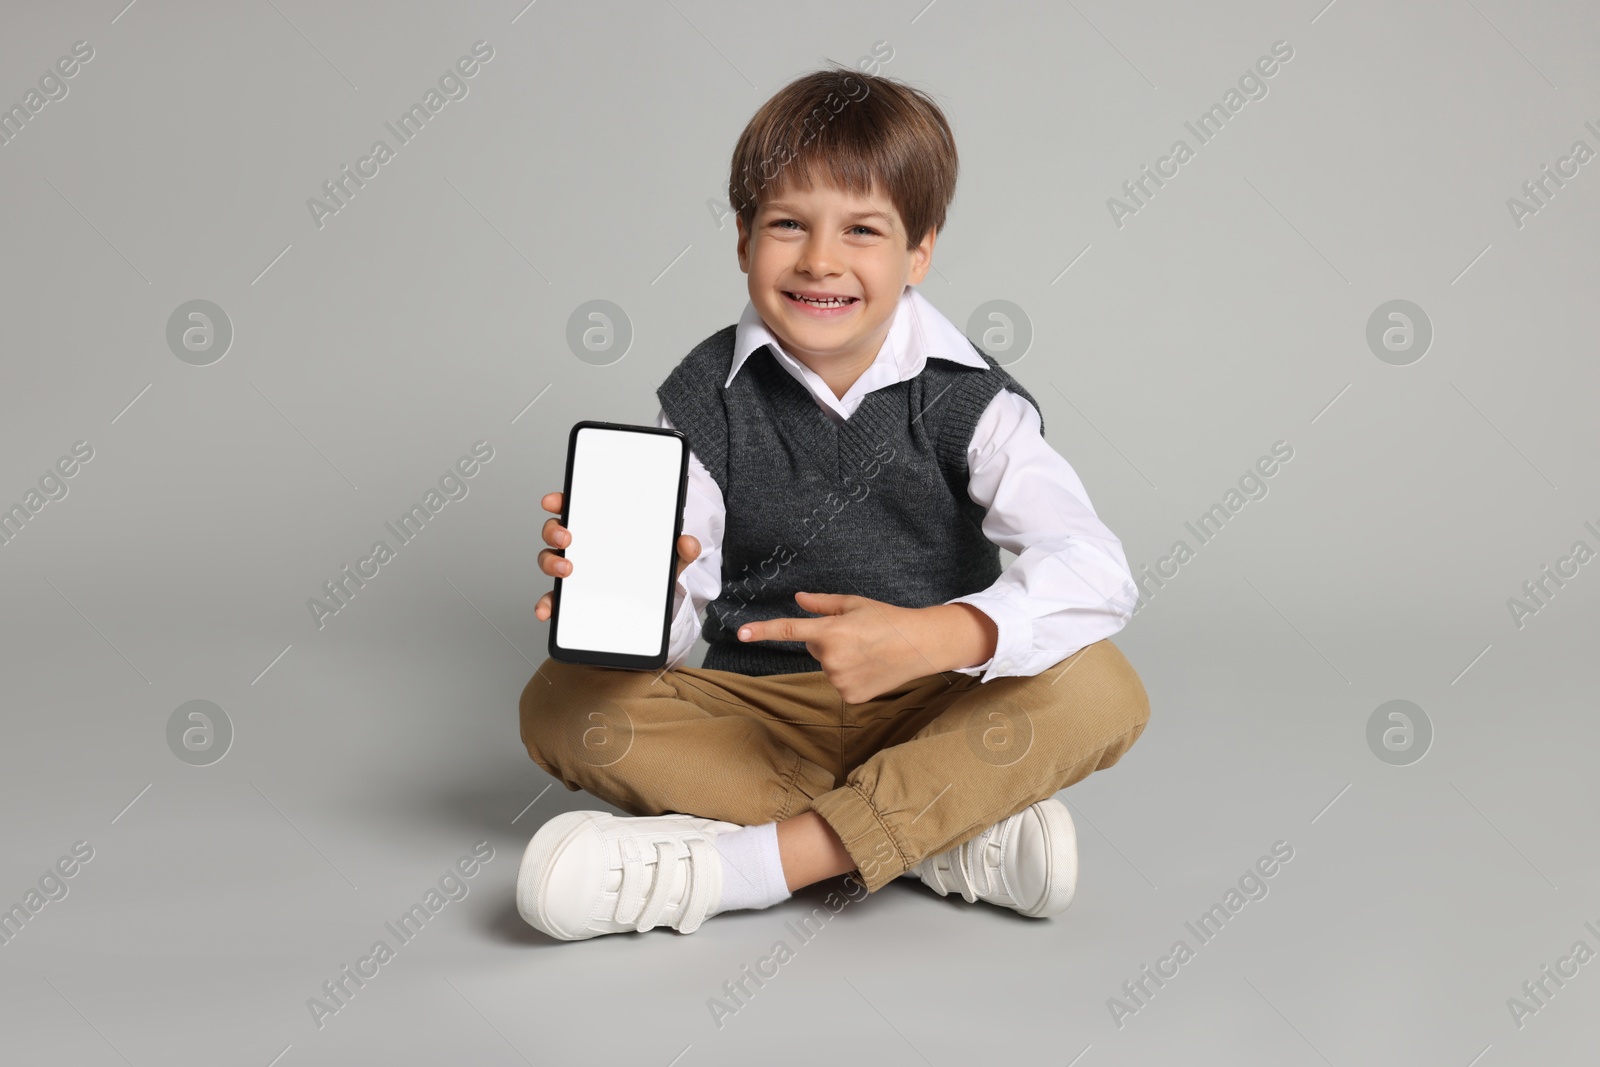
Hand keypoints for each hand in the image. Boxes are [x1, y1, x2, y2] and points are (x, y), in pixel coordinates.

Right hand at [533, 490, 700, 622]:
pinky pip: (553, 598)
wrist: (651, 609)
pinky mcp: (571, 597)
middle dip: (555, 530)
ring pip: (549, 560)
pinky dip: (547, 604)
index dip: (562, 500)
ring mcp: (573, 570)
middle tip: (567, 537)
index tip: (555, 500)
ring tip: (566, 570)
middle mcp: (582, 546)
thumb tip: (688, 542)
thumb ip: (682, 550)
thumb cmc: (651, 572)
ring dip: (550, 563)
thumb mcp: (670, 559)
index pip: (577, 508)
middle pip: (556, 531)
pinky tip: (547, 610)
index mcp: (602, 529)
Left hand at [735, 592, 986, 703]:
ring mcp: (840, 681)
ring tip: (868, 650)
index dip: (763, 630)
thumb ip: (823, 603)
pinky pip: (839, 682)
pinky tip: (871, 667)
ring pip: (827, 666)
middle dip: (829, 640)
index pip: (789, 630)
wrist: (921, 645)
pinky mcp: (850, 697)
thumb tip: (799, 599)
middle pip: (815, 648)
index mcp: (831, 631)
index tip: (741, 633)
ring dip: (840, 658)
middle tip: (858, 635)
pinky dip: (851, 675)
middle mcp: (832, 658)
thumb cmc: (888, 619)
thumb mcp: (855, 604)